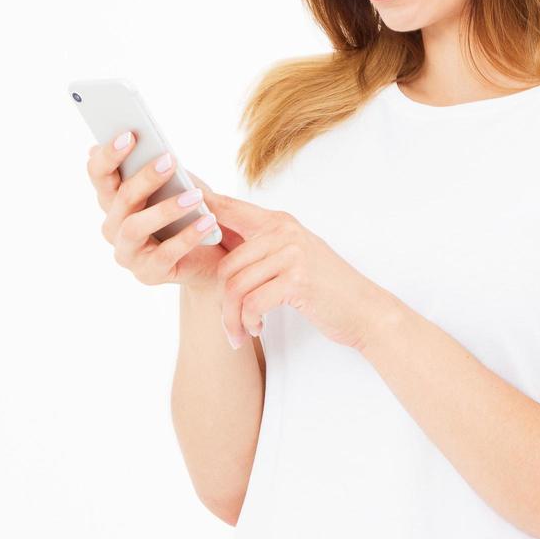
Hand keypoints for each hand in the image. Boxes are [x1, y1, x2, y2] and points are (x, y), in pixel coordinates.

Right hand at [84, 130, 247, 291]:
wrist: (212, 257)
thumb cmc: (189, 213)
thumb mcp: (178, 186)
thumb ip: (161, 167)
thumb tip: (149, 143)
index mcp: (113, 199)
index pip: (98, 173)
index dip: (109, 154)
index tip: (130, 135)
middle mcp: (113, 226)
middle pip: (120, 197)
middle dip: (144, 177)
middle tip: (170, 160)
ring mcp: (127, 252)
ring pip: (135, 226)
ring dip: (166, 209)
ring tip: (195, 196)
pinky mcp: (148, 274)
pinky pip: (164, 254)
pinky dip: (187, 237)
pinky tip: (207, 222)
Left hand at [201, 188, 395, 350]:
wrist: (364, 310)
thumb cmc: (326, 288)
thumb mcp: (294, 258)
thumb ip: (262, 247)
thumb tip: (220, 243)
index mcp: (280, 222)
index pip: (229, 208)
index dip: (200, 209)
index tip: (174, 206)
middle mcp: (284, 231)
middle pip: (226, 264)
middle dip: (221, 302)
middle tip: (229, 325)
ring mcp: (291, 252)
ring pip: (235, 285)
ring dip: (233, 318)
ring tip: (240, 332)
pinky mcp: (296, 278)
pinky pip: (252, 302)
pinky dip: (249, 322)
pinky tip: (257, 329)